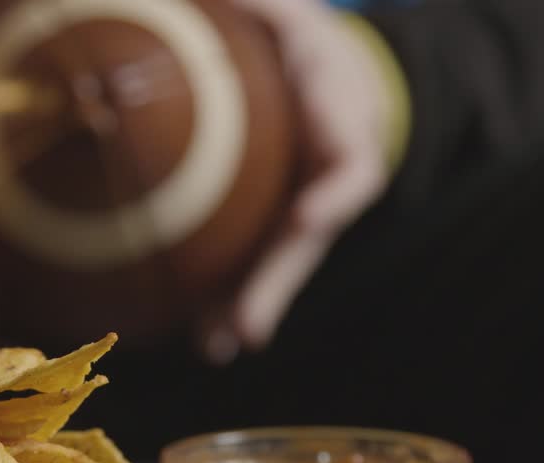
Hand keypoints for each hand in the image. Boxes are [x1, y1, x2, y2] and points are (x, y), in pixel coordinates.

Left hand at [199, 0, 406, 363]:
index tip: (310, 219)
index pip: (351, 166)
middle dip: (277, 282)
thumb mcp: (296, 19)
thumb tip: (227, 0)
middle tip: (246, 330)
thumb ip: (271, 12)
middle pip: (308, 239)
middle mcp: (330, 181)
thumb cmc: (312, 47)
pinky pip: (255, 256)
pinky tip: (192, 328)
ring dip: (247, 306)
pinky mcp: (279, 223)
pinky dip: (226, 292)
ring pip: (280, 263)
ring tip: (211, 346)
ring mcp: (307, 207)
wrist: (339, 80)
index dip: (334, 194)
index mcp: (344, 125)